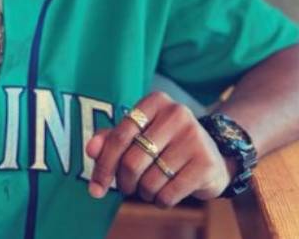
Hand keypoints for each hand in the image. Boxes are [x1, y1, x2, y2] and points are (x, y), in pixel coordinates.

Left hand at [84, 91, 232, 206]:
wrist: (212, 158)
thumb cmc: (163, 145)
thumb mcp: (136, 136)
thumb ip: (109, 140)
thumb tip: (90, 150)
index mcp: (155, 101)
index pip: (119, 137)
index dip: (103, 166)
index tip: (95, 188)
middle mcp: (176, 113)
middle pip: (132, 161)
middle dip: (124, 182)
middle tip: (126, 187)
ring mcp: (195, 137)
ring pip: (149, 180)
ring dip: (143, 192)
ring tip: (148, 188)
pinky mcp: (207, 163)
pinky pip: (169, 193)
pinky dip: (160, 201)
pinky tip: (163, 196)